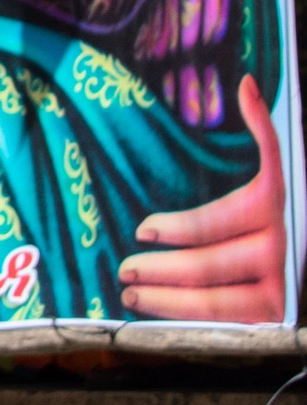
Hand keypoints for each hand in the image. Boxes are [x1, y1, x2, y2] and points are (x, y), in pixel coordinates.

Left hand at [120, 75, 289, 320]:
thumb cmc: (271, 208)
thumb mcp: (267, 171)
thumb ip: (261, 136)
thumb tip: (244, 84)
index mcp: (272, 205)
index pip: (218, 220)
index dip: (180, 227)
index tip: (142, 229)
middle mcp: (278, 246)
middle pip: (209, 263)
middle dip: (161, 268)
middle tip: (125, 267)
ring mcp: (277, 285)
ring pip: (214, 300)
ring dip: (166, 299)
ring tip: (130, 294)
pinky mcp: (273, 314)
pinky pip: (224, 320)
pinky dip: (187, 317)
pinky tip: (152, 316)